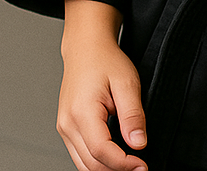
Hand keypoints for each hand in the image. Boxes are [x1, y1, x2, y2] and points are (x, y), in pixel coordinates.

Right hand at [58, 0, 148, 170]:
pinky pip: (80, 155)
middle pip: (91, 164)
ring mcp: (64, 127)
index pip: (102, 152)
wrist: (86, 47)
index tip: (142, 166)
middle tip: (140, 167)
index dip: (124, 164)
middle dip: (117, 170)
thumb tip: (138, 143)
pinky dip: (97, 162)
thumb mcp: (126, 82)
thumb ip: (132, 114)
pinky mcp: (66, 128)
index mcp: (82, 112)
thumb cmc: (104, 60)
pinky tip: (114, 156)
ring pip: (83, 164)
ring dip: (106, 169)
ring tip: (130, 164)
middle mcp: (68, 123)